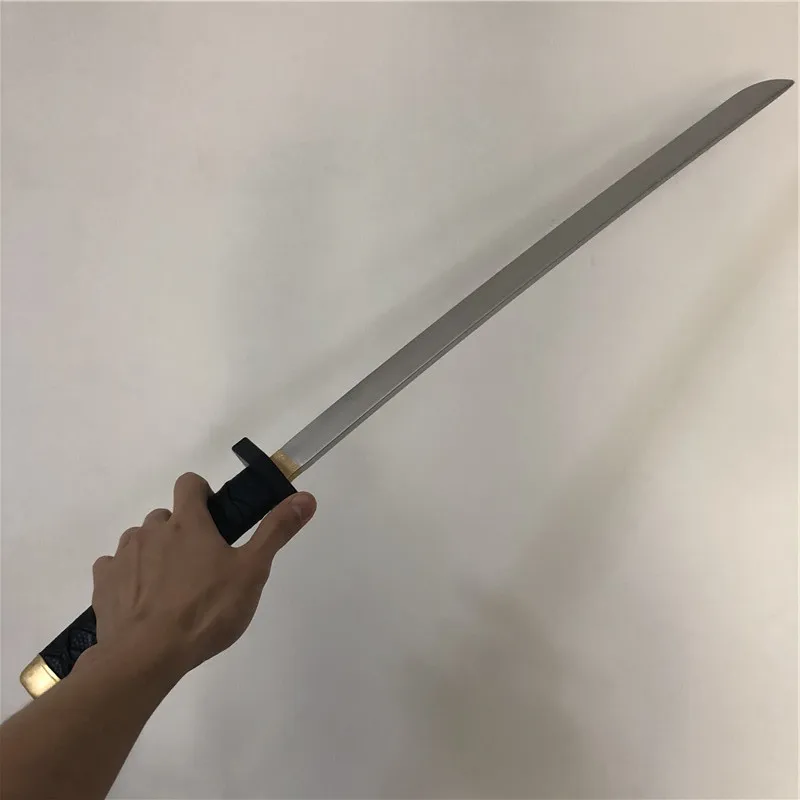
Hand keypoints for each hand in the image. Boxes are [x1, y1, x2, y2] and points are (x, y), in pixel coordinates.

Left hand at [86, 473, 315, 678]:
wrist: (147, 656)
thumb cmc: (206, 610)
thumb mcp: (252, 572)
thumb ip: (276, 531)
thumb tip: (306, 497)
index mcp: (188, 523)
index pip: (189, 483)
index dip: (201, 494)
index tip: (213, 517)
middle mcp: (152, 531)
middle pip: (165, 516)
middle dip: (181, 531)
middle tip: (200, 564)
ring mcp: (123, 556)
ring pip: (139, 540)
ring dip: (154, 553)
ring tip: (171, 588)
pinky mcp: (103, 584)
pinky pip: (114, 568)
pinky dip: (128, 577)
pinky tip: (142, 602)